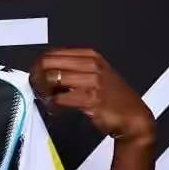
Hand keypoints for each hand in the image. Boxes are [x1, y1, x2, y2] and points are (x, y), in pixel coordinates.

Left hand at [30, 48, 154, 143]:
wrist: (132, 117)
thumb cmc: (113, 97)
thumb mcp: (96, 74)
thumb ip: (73, 70)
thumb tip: (46, 71)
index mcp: (90, 55)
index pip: (52, 53)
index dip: (38, 65)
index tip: (35, 76)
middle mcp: (91, 65)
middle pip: (48, 63)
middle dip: (37, 76)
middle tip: (36, 88)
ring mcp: (91, 81)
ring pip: (52, 79)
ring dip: (44, 91)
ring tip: (47, 99)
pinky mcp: (90, 98)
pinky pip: (60, 99)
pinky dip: (53, 104)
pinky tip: (56, 108)